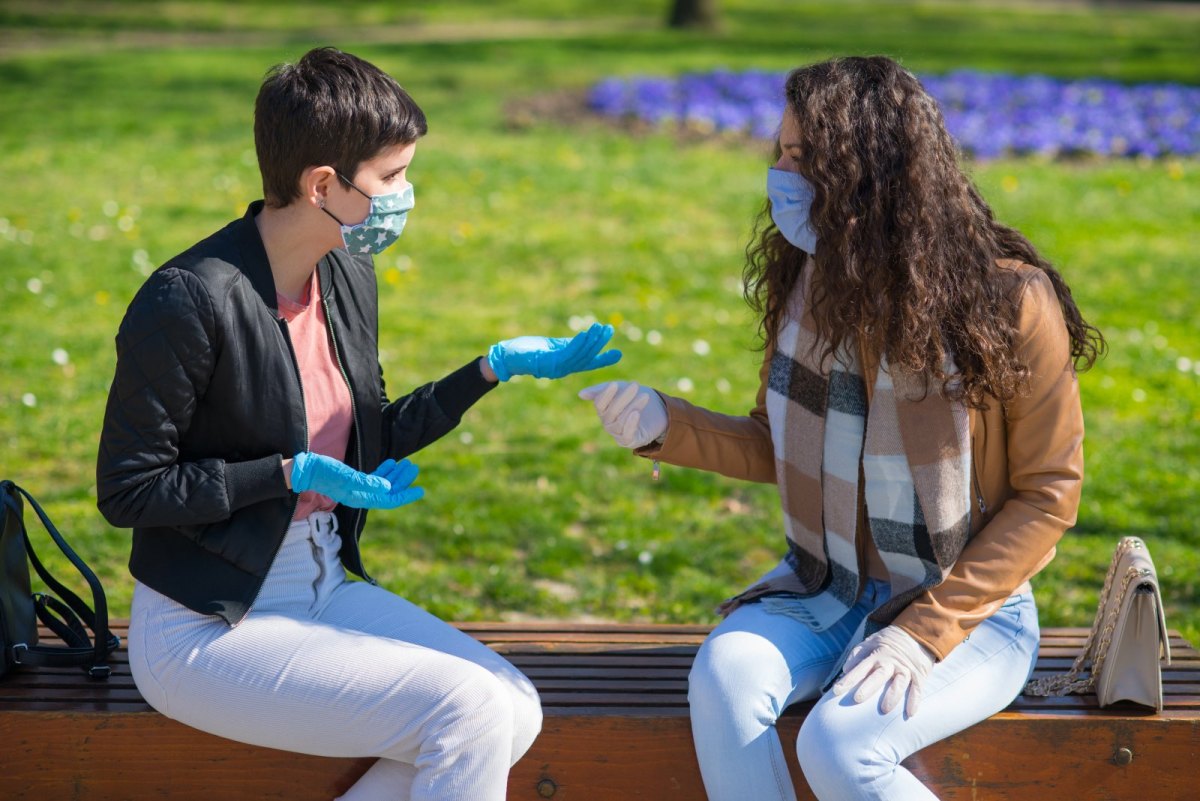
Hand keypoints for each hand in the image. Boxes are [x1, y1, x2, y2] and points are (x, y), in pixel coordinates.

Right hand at [290, 452, 423, 509]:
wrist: (306, 470)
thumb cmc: (324, 472)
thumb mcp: (347, 477)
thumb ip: (367, 483)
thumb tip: (388, 488)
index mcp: (361, 497)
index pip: (388, 500)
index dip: (405, 495)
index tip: (420, 490)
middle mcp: (361, 495)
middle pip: (388, 491)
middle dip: (402, 481)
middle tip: (414, 468)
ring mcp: (357, 488)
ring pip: (382, 484)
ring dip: (395, 475)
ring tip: (407, 464)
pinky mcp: (353, 480)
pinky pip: (373, 478)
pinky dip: (384, 471)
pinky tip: (392, 463)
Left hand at [487, 322, 621, 380]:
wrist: (508, 356)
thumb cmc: (528, 350)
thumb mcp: (552, 346)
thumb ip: (568, 345)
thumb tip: (586, 338)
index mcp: (565, 365)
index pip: (588, 362)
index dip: (603, 359)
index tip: (618, 354)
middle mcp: (563, 369)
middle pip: (586, 357)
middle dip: (599, 343)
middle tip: (609, 329)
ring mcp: (556, 368)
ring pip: (579, 355)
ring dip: (591, 341)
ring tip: (600, 327)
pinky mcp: (548, 362)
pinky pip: (567, 353)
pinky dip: (577, 343)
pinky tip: (584, 334)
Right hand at [578, 380, 667, 448]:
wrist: (657, 409)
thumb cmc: (634, 396)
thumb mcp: (619, 388)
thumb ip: (600, 390)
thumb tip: (580, 394)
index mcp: (603, 410)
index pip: (599, 404)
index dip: (606, 395)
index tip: (615, 384)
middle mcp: (608, 423)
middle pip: (611, 412)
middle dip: (624, 398)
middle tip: (635, 385)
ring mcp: (618, 433)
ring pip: (620, 422)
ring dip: (633, 407)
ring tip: (645, 396)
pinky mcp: (630, 441)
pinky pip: (626, 436)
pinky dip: (630, 425)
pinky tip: (636, 413)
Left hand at [830, 626, 934, 717]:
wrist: (917, 633)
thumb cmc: (889, 641)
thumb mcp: (871, 642)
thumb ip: (858, 654)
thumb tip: (845, 669)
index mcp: (876, 654)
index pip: (860, 668)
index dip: (849, 679)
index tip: (836, 691)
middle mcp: (890, 662)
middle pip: (879, 675)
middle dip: (868, 687)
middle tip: (857, 699)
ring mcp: (905, 668)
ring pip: (900, 682)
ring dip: (893, 695)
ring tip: (885, 710)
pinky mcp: (919, 675)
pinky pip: (918, 689)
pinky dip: (914, 701)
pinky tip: (910, 714)